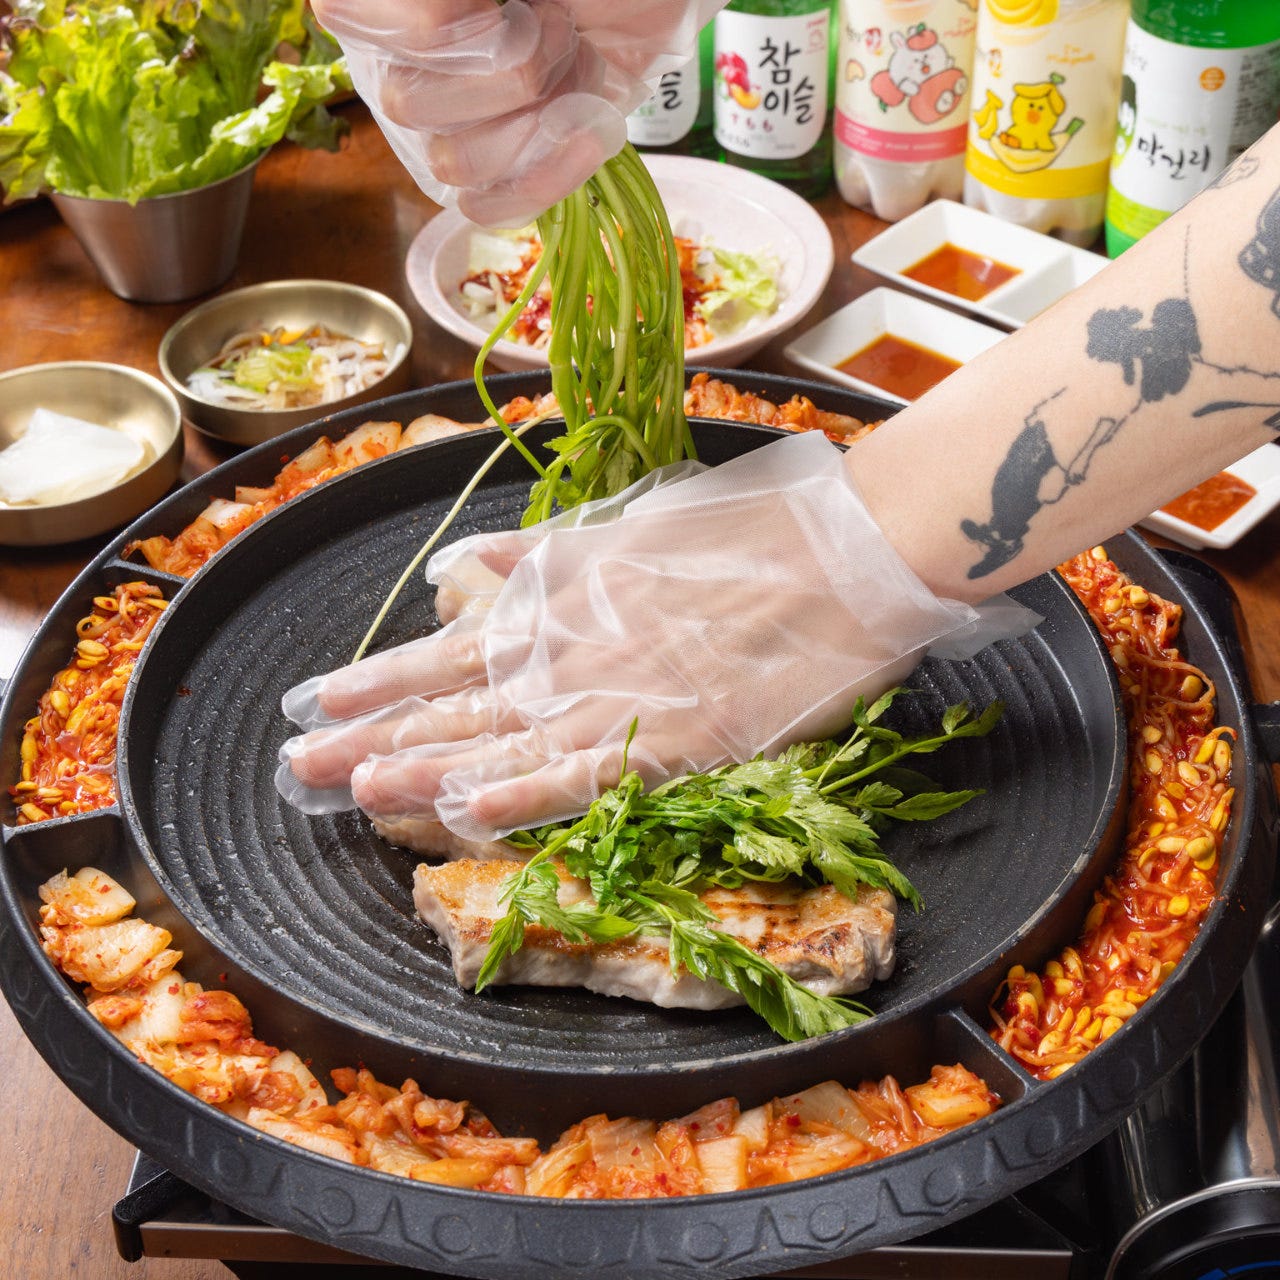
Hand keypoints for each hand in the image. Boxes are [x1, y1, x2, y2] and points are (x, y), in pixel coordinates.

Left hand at [277, 432, 1030, 840]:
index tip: (316, 697)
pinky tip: (465, 811)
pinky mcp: (679, 737)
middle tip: (295, 762)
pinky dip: (524, 792)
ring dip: (422, 765)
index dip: (379, 677)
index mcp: (565, 599)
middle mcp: (577, 650)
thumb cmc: (749, 529)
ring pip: (503, 739)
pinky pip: (588, 774)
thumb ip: (548, 549)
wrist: (849, 550)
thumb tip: (472, 561)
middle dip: (369, 733)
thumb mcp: (633, 519)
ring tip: (349, 789)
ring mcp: (622, 695)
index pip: (449, 647)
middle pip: (456, 700)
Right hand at [311, 0, 724, 225]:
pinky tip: (585, 125)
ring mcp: (443, 125)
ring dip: (534, 111)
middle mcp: (393, 58)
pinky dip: (549, 171)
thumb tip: (435, 25)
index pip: (347, 16)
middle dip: (508, 63)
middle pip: (406, 101)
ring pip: (450, 160)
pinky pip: (488, 206)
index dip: (447, 23)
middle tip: (555, 22)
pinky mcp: (495, 175)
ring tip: (571, 62)